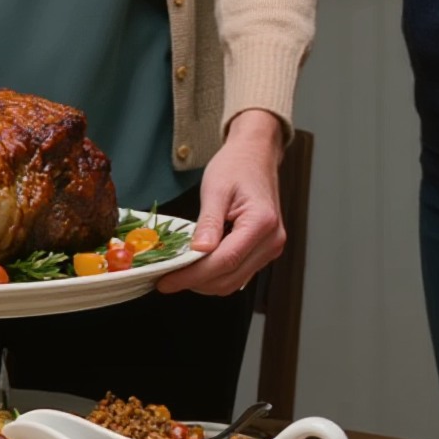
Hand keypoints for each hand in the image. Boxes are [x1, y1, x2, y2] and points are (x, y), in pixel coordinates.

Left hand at [164, 109, 284, 296]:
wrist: (255, 155)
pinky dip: (216, 274)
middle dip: (195, 282)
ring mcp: (271, 248)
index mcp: (262, 223)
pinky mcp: (264, 251)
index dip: (192, 275)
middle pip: (230, 278)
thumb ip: (208, 222)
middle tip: (166, 278)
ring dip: (205, 282)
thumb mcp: (215, 189)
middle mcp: (272, 241)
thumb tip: (197, 252)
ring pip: (234, 282)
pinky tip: (197, 265)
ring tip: (179, 272)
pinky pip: (238, 273)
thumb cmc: (236, 166)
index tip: (166, 281)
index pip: (224, 261)